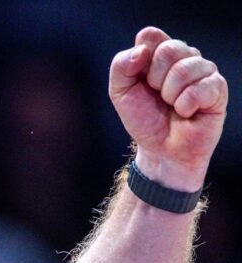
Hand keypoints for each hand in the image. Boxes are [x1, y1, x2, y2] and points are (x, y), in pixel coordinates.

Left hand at [109, 27, 227, 191]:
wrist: (161, 150)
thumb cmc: (144, 119)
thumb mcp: (120, 93)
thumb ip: (121, 67)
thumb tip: (142, 50)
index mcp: (159, 54)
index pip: (150, 36)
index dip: (141, 59)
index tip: (140, 80)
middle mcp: (184, 57)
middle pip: (169, 49)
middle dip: (155, 80)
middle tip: (158, 97)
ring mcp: (203, 70)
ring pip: (185, 68)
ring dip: (171, 95)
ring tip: (173, 106)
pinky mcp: (218, 88)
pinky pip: (200, 88)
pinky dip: (186, 105)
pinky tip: (187, 112)